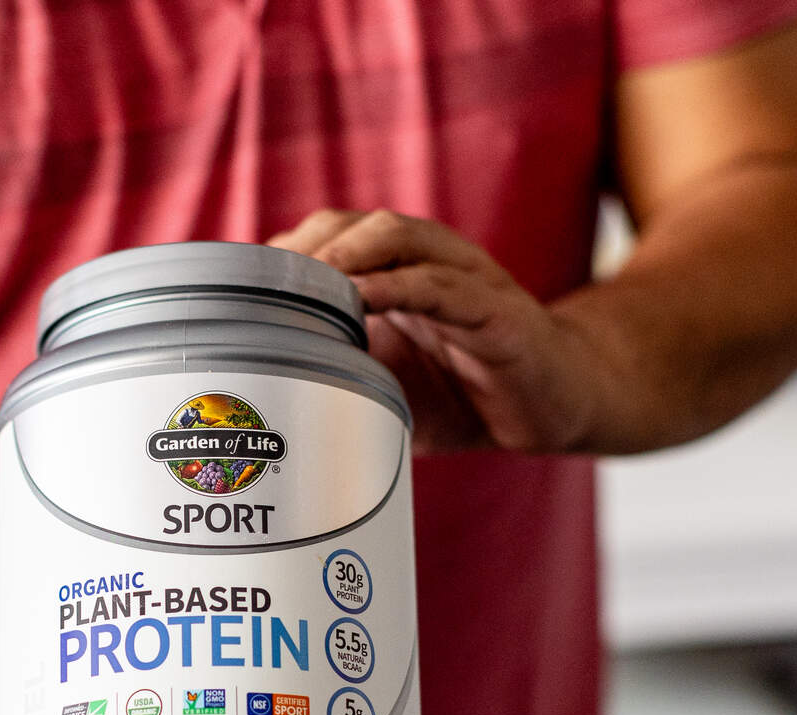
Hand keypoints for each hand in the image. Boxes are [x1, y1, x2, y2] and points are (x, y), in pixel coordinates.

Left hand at [270, 209, 615, 453]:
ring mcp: (467, 282)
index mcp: (398, 273)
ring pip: (401, 238)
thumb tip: (264, 400)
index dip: (286, 252)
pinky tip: (363, 298)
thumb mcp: (386, 387)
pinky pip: (446, 288)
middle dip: (307, 244)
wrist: (555, 408)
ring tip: (307, 278)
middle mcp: (430, 263)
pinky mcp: (499, 315)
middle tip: (264, 280)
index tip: (241, 284)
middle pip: (358, 224)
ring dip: (348, 251)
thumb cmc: (466, 394)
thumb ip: (337, 377)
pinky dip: (402, 286)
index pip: (333, 238)